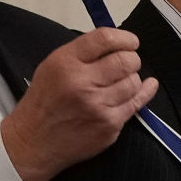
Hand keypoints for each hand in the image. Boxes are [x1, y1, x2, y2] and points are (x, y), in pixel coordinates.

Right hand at [1, 27, 157, 180]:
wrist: (33, 142)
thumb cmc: (43, 102)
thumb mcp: (51, 67)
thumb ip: (82, 53)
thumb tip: (116, 44)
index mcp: (65, 63)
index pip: (104, 39)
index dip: (124, 38)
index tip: (130, 41)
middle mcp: (81, 83)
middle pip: (125, 60)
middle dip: (131, 58)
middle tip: (127, 62)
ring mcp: (97, 107)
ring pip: (134, 82)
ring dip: (132, 78)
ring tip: (120, 81)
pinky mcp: (108, 126)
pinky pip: (137, 104)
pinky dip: (143, 92)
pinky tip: (147, 86)